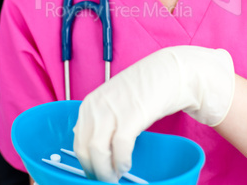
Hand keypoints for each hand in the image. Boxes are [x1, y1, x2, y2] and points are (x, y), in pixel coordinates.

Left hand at [73, 46, 234, 182]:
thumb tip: (86, 141)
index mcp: (89, 104)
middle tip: (107, 179)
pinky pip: (119, 149)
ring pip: (97, 153)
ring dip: (107, 172)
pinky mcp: (130, 116)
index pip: (78, 142)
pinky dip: (122, 163)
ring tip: (117, 175)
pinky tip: (127, 165)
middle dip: (94, 171)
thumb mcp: (112, 100)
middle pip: (84, 151)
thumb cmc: (142, 88)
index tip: (95, 173)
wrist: (168, 72)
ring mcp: (111, 110)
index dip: (86, 163)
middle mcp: (95, 106)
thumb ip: (98, 117)